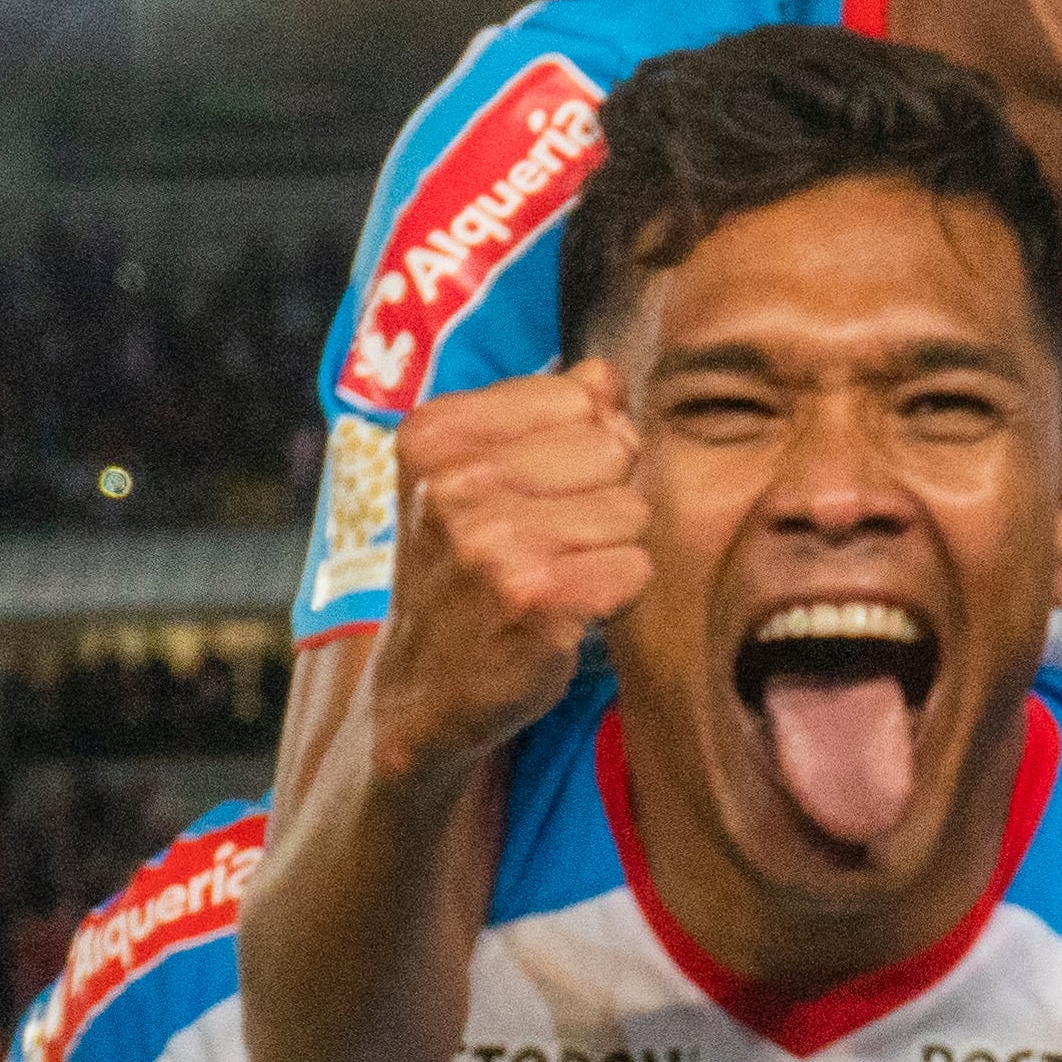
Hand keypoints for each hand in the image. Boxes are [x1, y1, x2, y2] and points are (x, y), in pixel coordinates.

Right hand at [366, 361, 652, 781]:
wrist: (426, 686)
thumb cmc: (465, 571)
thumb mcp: (476, 476)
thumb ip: (546, 413)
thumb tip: (607, 374)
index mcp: (436, 433)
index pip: (582, 397)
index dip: (582, 447)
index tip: (535, 491)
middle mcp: (456, 483)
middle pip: (615, 450)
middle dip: (603, 497)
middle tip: (550, 542)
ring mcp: (492, 543)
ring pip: (631, 512)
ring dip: (609, 550)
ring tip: (555, 576)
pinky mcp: (536, 600)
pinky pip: (636, 569)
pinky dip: (616, 595)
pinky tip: (566, 611)